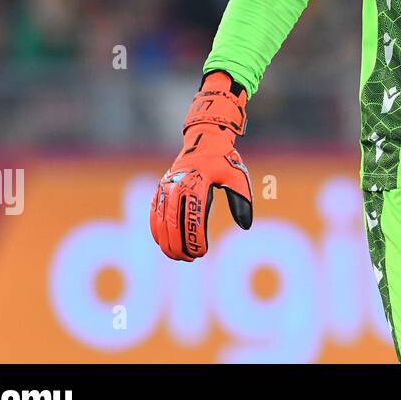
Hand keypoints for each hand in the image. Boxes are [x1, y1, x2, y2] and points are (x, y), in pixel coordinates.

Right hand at [150, 70, 252, 260]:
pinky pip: (154, 212)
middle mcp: (178, 184)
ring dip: (166, 241)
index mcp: (197, 181)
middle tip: (189, 259)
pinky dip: (156, 229)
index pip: (193, 214)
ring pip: (160, 219)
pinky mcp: (161, 189)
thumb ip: (242, 199)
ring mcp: (166, 186)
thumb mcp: (238, 176)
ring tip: (177, 256)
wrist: (205, 141)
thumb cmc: (224, 160)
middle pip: (173, 221)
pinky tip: (163, 243)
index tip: (202, 251)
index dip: (195, 236)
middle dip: (178, 243)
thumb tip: (246, 225)